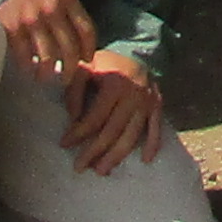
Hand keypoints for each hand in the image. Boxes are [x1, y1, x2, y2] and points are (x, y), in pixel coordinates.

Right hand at [0, 0, 98, 86]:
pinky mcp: (12, 28)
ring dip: (49, 73)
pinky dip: (28, 66)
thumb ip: (69, 8)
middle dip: (71, 68)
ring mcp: (31, 19)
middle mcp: (52, 9)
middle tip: (67, 78)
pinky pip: (24, 56)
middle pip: (70, 48)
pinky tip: (29, 69)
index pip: (86, 30)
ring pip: (48, 57)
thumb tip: (78, 39)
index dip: (89, 49)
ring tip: (46, 77)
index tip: (86, 60)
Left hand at [56, 49, 168, 173]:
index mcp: (115, 85)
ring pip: (132, 136)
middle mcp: (133, 95)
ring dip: (116, 156)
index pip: (95, 117)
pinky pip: (156, 129)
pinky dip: (153, 145)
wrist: (135, 50)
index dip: (78, 133)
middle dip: (94, 152)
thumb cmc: (106, 63)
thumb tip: (73, 119)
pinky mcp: (157, 106)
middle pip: (112, 131)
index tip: (64, 144)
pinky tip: (146, 160)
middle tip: (79, 167)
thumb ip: (75, 91)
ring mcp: (147, 103)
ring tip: (101, 171)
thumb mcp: (85, 67)